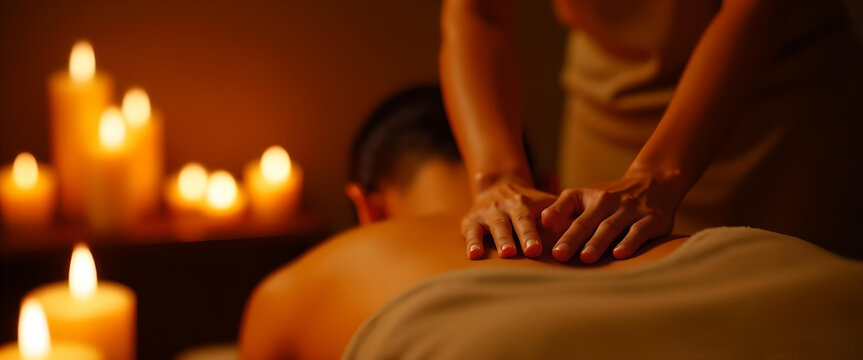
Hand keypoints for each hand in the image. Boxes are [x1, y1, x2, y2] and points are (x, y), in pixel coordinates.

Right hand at [461, 180, 556, 259]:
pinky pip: (471, 232)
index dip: (533, 234)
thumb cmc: (528, 206)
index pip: (530, 220)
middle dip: (523, 236)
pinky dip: (472, 243)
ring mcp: (487, 213)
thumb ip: (561, 218)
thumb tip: (585, 233)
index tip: (537, 250)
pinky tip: (474, 255)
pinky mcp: (470, 222)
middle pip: (515, 223)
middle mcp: (505, 207)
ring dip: (501, 240)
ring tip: (506, 253)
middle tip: (531, 252)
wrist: (496, 186)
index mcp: (524, 204)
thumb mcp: (543, 205)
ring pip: (494, 227)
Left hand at [540, 171, 682, 262]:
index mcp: (590, 197)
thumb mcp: (585, 197)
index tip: (546, 245)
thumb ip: (562, 209)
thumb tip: (543, 221)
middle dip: (573, 239)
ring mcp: (631, 209)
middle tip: (559, 256)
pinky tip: (619, 254)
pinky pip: (639, 231)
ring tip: (586, 258)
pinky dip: (630, 242)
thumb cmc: (610, 198)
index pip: (570, 212)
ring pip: (612, 227)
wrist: (654, 182)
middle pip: (587, 222)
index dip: (558, 227)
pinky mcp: (652, 219)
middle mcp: (609, 201)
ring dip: (598, 242)